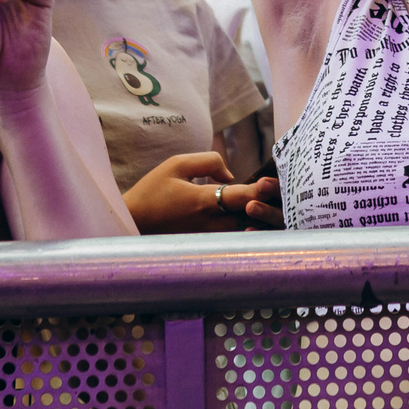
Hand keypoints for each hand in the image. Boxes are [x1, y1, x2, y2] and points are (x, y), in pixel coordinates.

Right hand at [122, 149, 281, 233]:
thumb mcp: (176, 165)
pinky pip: (233, 239)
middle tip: (276, 195)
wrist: (132, 224)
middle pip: (250, 219)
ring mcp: (209, 238)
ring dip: (257, 221)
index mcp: (203, 202)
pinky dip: (245, 230)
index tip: (270, 183)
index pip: (241, 197)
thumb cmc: (152, 192)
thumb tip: (232, 176)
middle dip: (265, 207)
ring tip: (266, 207)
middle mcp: (210, 223)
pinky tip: (250, 220)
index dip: (260, 190)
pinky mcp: (206, 245)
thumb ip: (208, 163)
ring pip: (244, 232)